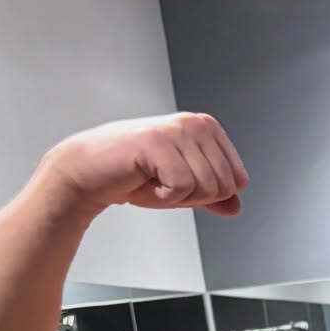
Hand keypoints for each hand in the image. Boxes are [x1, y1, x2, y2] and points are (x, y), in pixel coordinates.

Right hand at [43, 114, 248, 217]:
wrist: (90, 172)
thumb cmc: (135, 176)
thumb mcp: (184, 188)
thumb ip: (212, 196)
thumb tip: (236, 207)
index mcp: (207, 128)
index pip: (239, 180)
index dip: (209, 194)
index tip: (180, 181)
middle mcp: (196, 123)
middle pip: (225, 187)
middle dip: (194, 198)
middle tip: (163, 182)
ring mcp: (177, 130)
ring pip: (206, 189)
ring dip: (176, 197)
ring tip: (152, 179)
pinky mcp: (157, 144)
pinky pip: (181, 189)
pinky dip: (161, 197)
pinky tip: (143, 180)